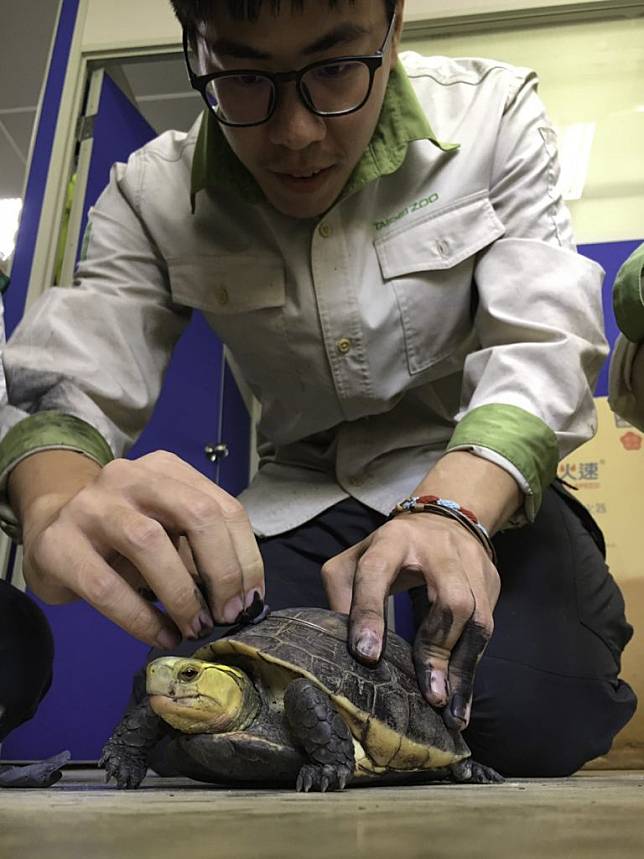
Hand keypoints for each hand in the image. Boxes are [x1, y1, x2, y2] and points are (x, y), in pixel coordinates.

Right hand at [17, 451, 263, 648]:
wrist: (48, 532)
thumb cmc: (121, 537)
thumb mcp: (167, 529)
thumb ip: (201, 550)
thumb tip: (243, 597)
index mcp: (166, 469)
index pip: (223, 506)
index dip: (245, 557)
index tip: (251, 599)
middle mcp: (130, 476)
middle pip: (196, 513)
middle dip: (222, 570)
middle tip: (229, 613)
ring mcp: (91, 505)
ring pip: (150, 543)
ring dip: (182, 594)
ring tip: (195, 627)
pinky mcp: (58, 543)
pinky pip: (106, 587)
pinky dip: (140, 618)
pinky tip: (160, 636)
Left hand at [322, 513, 499, 730]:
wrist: (443, 519)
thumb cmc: (390, 551)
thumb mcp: (355, 560)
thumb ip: (341, 596)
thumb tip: (339, 646)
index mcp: (392, 540)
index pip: (376, 573)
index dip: (370, 613)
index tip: (367, 656)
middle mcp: (438, 550)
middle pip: (450, 600)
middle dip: (439, 649)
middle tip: (428, 695)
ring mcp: (470, 565)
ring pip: (478, 618)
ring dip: (462, 669)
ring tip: (449, 712)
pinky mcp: (490, 582)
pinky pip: (488, 630)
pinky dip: (472, 668)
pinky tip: (461, 701)